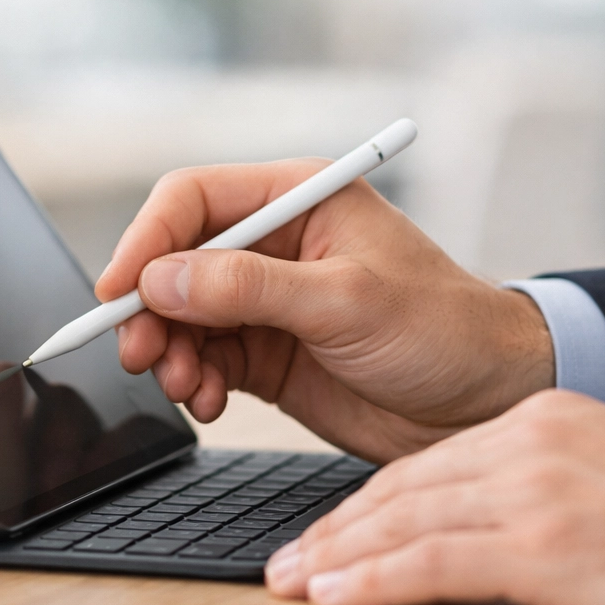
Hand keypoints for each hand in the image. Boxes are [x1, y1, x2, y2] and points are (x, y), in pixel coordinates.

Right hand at [95, 160, 553, 461]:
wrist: (485, 403)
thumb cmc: (443, 330)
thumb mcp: (347, 300)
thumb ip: (250, 288)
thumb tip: (161, 279)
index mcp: (298, 200)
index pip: (193, 201)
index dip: (146, 241)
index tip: (120, 292)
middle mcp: (275, 244)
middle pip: (176, 261)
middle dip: (151, 309)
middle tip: (142, 353)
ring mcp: (267, 300)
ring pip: (182, 314)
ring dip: (170, 350)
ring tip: (185, 385)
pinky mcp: (267, 350)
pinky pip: (204, 357)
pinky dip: (193, 380)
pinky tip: (208, 400)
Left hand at [266, 391, 604, 604]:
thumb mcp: (598, 468)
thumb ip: (528, 479)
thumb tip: (466, 514)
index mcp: (532, 422)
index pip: (422, 465)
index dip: (363, 504)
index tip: (326, 532)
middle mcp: (522, 445)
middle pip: (400, 488)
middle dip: (335, 530)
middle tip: (289, 561)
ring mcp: (530, 492)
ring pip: (403, 520)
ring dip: (338, 556)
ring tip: (294, 582)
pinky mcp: (543, 545)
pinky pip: (434, 563)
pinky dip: (375, 582)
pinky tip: (338, 598)